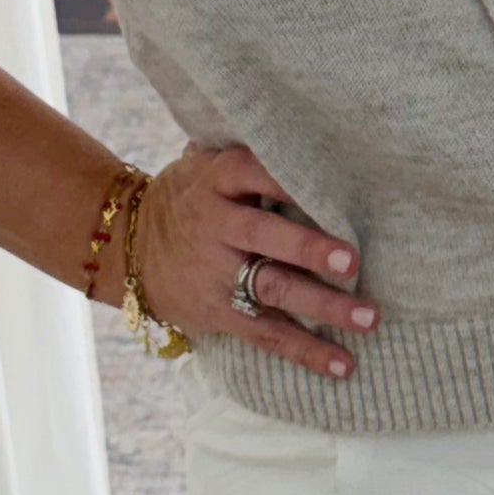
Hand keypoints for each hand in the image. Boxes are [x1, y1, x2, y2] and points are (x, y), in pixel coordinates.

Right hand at [124, 143, 375, 382]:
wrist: (125, 247)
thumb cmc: (191, 196)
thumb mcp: (205, 165)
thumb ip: (249, 157)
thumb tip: (315, 129)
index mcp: (216, 180)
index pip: (252, 171)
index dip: (287, 178)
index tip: (328, 184)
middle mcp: (216, 225)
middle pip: (265, 236)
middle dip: (308, 250)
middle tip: (352, 261)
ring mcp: (218, 274)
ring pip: (273, 289)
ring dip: (323, 307)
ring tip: (368, 318)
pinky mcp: (221, 313)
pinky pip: (267, 334)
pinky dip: (307, 351)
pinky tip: (344, 365)